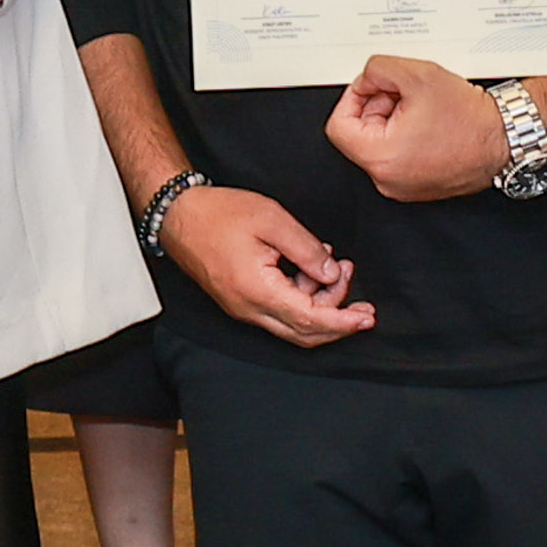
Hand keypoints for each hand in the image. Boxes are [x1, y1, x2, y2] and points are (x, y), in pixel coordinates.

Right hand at [160, 179, 371, 347]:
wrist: (178, 215)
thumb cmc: (218, 213)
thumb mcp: (272, 220)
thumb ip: (307, 249)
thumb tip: (333, 272)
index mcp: (258, 290)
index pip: (310, 319)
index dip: (343, 322)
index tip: (367, 318)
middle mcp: (249, 309)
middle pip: (304, 333)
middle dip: (338, 319)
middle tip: (361, 298)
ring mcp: (243, 308)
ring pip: (292, 325)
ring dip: (320, 303)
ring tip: (336, 266)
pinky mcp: (240, 302)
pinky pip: (278, 313)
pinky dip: (302, 298)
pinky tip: (310, 270)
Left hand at [326, 53, 519, 206]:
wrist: (507, 139)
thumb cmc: (471, 119)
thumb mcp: (417, 75)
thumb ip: (379, 70)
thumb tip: (366, 78)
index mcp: (380, 157)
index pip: (339, 125)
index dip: (353, 98)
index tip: (372, 87)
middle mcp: (387, 180)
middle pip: (360, 134)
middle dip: (379, 106)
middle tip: (405, 94)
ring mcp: (402, 186)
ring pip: (380, 143)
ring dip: (394, 119)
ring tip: (422, 107)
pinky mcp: (418, 186)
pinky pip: (398, 155)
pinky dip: (407, 135)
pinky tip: (430, 122)